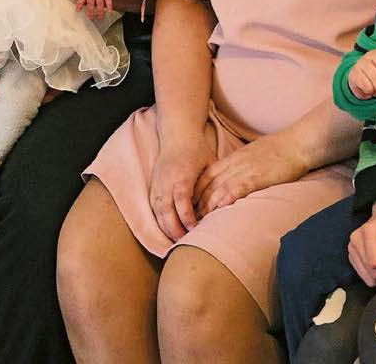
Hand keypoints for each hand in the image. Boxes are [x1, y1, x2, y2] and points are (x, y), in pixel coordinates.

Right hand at [149, 127, 213, 241]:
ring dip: (166, 228)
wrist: (177, 133)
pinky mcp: (153, 185)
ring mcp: (157, 183)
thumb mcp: (210, 164)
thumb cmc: (197, 149)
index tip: (197, 230)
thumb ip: (214, 184)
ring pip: (158, 212)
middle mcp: (166, 180)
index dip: (188, 219)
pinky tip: (168, 230)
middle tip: (187, 243)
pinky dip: (160, 221)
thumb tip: (222, 205)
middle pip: (166, 211)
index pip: (182, 201)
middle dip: (175, 230)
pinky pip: (153, 207)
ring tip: (178, 242)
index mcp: (181, 175)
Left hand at [193, 131, 304, 216]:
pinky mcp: (257, 177)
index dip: (196, 191)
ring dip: (207, 205)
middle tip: (189, 217)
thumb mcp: (253, 155)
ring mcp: (245, 170)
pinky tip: (218, 210)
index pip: (207, 176)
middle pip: (209, 184)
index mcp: (234, 158)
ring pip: (219, 188)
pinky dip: (225, 199)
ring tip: (199, 220)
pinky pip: (237, 189)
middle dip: (197, 202)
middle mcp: (235, 164)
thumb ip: (240, 166)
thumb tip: (232, 180)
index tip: (189, 204)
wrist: (297, 143)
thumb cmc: (279, 150)